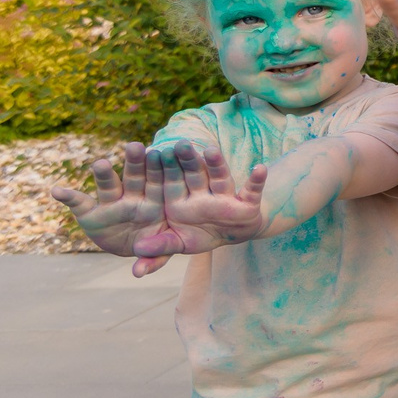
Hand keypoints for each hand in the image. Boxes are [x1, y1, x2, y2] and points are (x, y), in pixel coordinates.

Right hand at [50, 143, 163, 267]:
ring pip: (109, 185)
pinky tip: (56, 191)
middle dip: (135, 162)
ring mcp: (111, 204)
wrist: (131, 244)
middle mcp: (132, 198)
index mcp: (154, 201)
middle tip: (135, 145)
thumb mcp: (159, 251)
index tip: (159, 153)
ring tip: (100, 163)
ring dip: (104, 174)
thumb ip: (154, 258)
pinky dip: (68, 196)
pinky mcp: (90, 212)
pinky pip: (78, 202)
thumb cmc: (152, 242)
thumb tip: (138, 275)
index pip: (157, 183)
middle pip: (135, 177)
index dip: (158, 170)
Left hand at [150, 141, 270, 246]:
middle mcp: (202, 194)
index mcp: (181, 200)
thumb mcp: (180, 243)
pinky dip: (257, 181)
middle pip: (194, 174)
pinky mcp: (247, 203)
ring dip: (217, 164)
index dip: (164, 169)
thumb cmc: (202, 234)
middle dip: (188, 160)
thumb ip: (160, 247)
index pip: (171, 182)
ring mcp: (225, 197)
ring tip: (212, 150)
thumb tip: (136, 254)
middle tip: (179, 143)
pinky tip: (261, 168)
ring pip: (220, 178)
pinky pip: (253, 191)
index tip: (155, 153)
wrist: (234, 232)